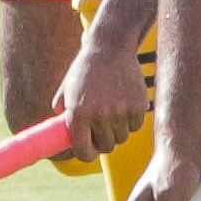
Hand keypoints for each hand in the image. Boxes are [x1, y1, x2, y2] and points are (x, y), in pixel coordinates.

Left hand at [54, 33, 150, 163]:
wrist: (110, 47)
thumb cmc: (85, 70)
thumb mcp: (67, 90)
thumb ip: (63, 115)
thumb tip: (62, 138)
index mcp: (78, 114)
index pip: (84, 152)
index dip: (87, 154)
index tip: (90, 150)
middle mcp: (99, 116)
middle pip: (107, 147)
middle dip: (104, 140)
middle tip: (103, 127)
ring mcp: (120, 111)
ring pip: (123, 137)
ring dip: (119, 128)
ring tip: (113, 109)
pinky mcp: (138, 105)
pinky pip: (136, 125)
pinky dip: (132, 119)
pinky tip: (125, 102)